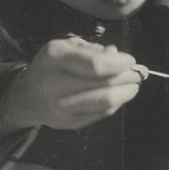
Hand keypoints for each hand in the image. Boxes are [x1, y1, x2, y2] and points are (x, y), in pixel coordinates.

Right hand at [0, 37, 141, 132]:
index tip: (130, 61)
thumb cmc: (53, 65)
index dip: (119, 64)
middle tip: (139, 73)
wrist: (29, 96)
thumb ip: (93, 49)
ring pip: (106, 102)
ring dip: (126, 93)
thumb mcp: (68, 46)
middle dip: (128, 77)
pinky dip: (117, 103)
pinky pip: (102, 113)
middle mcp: (55, 82)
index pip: (96, 64)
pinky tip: (120, 95)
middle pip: (104, 84)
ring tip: (134, 85)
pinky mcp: (70, 123)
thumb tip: (117, 55)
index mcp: (55, 57)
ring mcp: (62, 106)